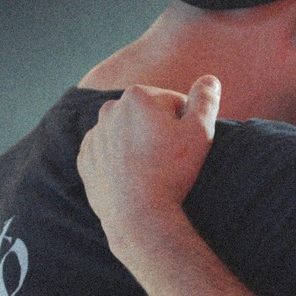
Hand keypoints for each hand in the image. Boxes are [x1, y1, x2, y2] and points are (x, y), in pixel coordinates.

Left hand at [77, 76, 221, 255]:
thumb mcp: (200, 132)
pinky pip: (108, 153)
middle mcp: (110, 108)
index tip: (187, 146)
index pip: (173, 102)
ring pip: (127, 133)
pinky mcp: (85, 158)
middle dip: (160, 130)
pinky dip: (120, 161)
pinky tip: (134, 178)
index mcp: (138, 95)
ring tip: (153, 170)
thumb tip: (210, 79)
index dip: (186, 124)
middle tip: (171, 159)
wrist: (138, 216)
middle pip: (147, 115)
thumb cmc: (172, 172)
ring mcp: (94, 135)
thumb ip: (206, 100)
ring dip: (140, 144)